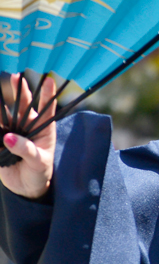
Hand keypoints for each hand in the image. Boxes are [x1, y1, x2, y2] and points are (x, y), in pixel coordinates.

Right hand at [0, 74, 56, 198]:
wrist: (26, 187)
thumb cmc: (39, 171)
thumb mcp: (38, 162)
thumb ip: (25, 149)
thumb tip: (8, 138)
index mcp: (43, 130)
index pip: (47, 109)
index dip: (48, 95)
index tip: (49, 80)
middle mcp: (27, 127)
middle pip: (23, 106)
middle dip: (20, 90)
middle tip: (15, 76)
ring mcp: (13, 133)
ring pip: (4, 116)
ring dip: (0, 107)